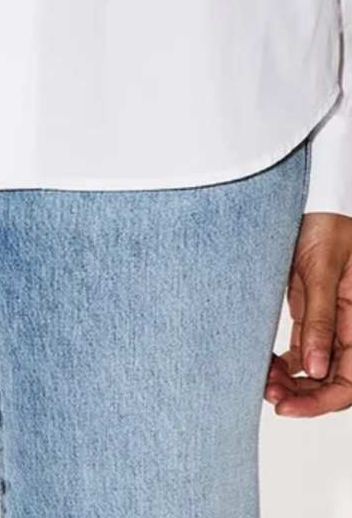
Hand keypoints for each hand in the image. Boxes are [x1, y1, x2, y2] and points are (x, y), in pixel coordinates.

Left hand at [264, 212, 351, 417]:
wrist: (315, 198)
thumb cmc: (327, 223)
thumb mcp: (321, 268)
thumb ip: (319, 317)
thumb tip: (314, 368)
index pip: (351, 380)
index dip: (323, 401)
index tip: (287, 407)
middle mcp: (351, 325)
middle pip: (334, 379)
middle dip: (303, 395)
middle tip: (267, 395)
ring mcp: (332, 319)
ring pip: (317, 367)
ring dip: (292, 381)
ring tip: (262, 382)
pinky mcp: (313, 309)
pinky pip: (305, 347)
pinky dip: (287, 361)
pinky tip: (267, 365)